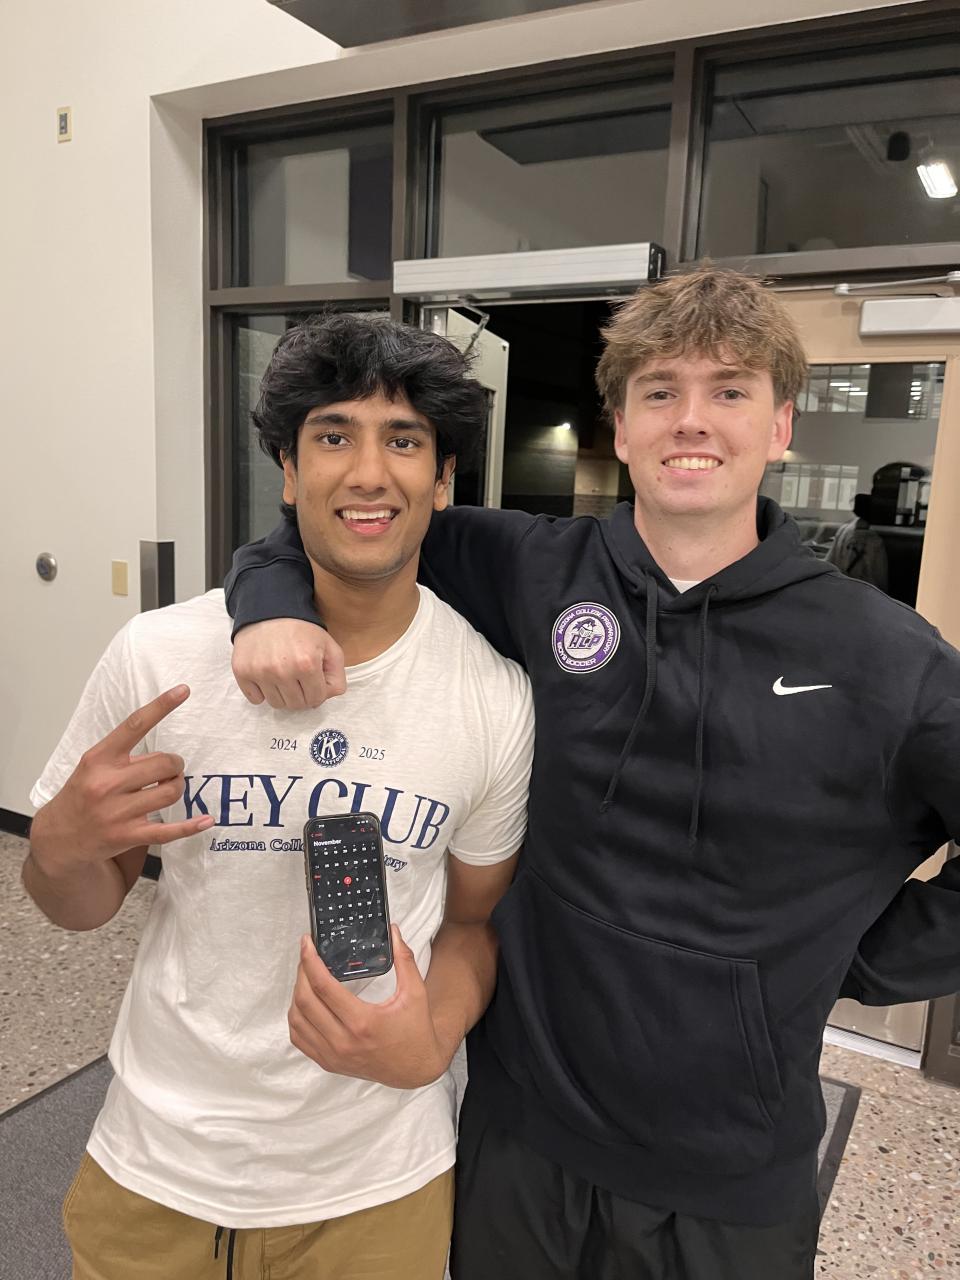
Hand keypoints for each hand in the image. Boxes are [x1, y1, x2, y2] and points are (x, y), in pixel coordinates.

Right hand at [30, 685, 213, 877]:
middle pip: (164, 764)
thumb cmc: (80, 796)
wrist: (59, 837)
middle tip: (169, 770)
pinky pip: (168, 830)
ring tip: (168, 787)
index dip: (162, 706)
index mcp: (98, 759)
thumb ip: (124, 757)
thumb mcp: (93, 767)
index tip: (183, 690)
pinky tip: (205, 820)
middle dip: (174, 764)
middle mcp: (106, 783)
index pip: (134, 725)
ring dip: (177, 787)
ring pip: (170, 792)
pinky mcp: (127, 836)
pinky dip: (191, 826)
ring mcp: (117, 812)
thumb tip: (163, 757)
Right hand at [232, 620, 346, 709]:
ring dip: (282, 694)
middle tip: (299, 678)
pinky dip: (262, 692)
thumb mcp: (330, 648)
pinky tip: (267, 675)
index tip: (313, 679)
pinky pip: (255, 699)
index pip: (316, 700)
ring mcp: (260, 672)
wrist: (270, 610)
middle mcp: (282, 671)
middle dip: (301, 695)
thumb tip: (324, 698)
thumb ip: (337, 677)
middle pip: (296, 705)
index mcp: (307, 665)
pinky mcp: (242, 672)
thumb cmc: (303, 631)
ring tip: (283, 675)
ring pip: (276, 704)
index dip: (317, 691)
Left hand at [288, 926, 447, 1088]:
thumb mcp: (415, 993)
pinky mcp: (328, 1062)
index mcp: (362, 1022)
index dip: (310, 960)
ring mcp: (333, 1055)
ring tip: (306, 977)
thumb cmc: (415, 1032)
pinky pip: (299, 1038)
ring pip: (296, 1020)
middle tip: (306, 955)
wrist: (415, 1070)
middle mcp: (343, 1041)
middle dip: (301, 972)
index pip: (323, 986)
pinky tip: (306, 1003)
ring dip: (297, 994)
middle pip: (304, 1001)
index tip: (307, 944)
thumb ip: (404, 960)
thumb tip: (394, 933)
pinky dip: (296, 1018)